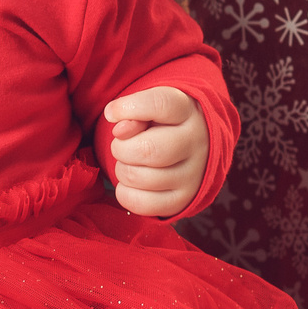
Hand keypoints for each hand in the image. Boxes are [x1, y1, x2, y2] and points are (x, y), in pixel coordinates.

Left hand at [104, 86, 207, 218]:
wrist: (192, 147)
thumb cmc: (161, 123)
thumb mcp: (149, 108)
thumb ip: (132, 112)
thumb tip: (120, 130)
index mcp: (187, 111)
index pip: (160, 104)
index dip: (128, 108)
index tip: (111, 113)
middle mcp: (196, 142)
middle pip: (147, 149)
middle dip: (121, 148)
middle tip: (122, 145)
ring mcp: (193, 175)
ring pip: (139, 178)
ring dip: (122, 170)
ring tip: (131, 162)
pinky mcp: (183, 200)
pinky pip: (141, 204)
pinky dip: (125, 193)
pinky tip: (131, 183)